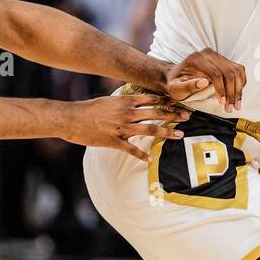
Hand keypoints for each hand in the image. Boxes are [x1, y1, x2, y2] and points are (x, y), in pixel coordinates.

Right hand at [61, 94, 189, 161]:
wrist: (72, 118)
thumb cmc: (90, 108)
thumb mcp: (110, 100)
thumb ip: (125, 101)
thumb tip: (138, 100)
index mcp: (126, 101)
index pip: (152, 99)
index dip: (167, 101)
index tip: (180, 101)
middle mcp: (127, 113)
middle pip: (155, 113)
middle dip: (173, 115)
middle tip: (187, 116)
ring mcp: (122, 127)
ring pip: (149, 130)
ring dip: (166, 132)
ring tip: (179, 135)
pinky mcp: (115, 141)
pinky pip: (131, 149)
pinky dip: (141, 155)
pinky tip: (151, 160)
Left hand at [166, 48, 246, 111]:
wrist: (178, 76)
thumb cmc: (176, 84)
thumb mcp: (176, 88)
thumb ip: (187, 86)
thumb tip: (204, 82)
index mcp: (196, 59)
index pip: (216, 74)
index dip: (222, 90)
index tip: (223, 103)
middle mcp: (208, 54)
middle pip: (229, 72)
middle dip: (232, 92)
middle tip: (231, 107)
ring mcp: (217, 55)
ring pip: (236, 71)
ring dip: (238, 89)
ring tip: (236, 104)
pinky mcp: (223, 60)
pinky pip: (238, 70)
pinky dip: (241, 82)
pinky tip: (237, 94)